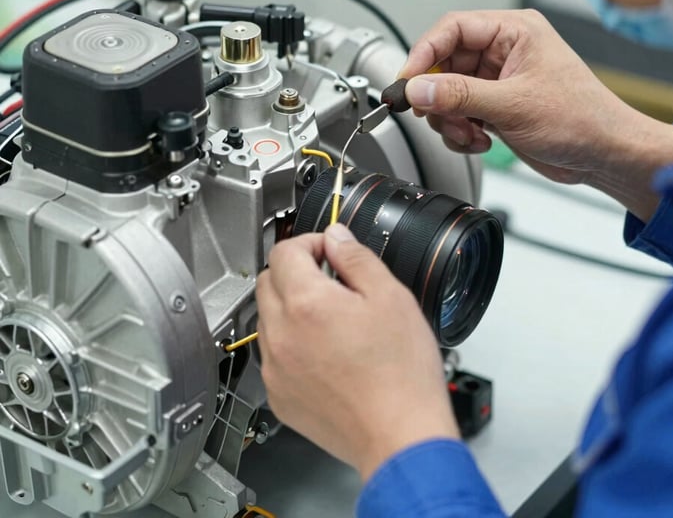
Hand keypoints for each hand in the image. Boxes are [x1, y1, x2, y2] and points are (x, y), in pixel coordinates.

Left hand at [256, 224, 458, 480]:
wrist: (401, 436)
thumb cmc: (402, 374)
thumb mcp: (391, 297)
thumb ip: (356, 258)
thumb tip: (336, 237)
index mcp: (307, 303)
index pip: (284, 251)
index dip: (310, 242)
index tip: (329, 251)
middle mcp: (282, 335)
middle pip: (268, 281)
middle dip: (296, 271)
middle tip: (331, 280)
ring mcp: (276, 369)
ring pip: (268, 319)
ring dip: (291, 307)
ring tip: (333, 319)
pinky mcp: (280, 396)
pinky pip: (274, 356)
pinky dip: (292, 344)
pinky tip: (326, 352)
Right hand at [400, 9, 672, 220]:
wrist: (605, 155)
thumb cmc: (582, 119)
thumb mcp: (513, 105)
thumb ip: (459, 95)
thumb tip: (417, 88)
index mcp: (514, 31)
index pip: (453, 28)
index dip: (424, 53)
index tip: (406, 80)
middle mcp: (504, 51)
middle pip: (444, 63)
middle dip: (437, 95)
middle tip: (434, 114)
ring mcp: (498, 80)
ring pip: (447, 92)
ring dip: (449, 118)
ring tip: (468, 133)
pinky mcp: (496, 106)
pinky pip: (459, 112)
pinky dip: (460, 130)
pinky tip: (480, 140)